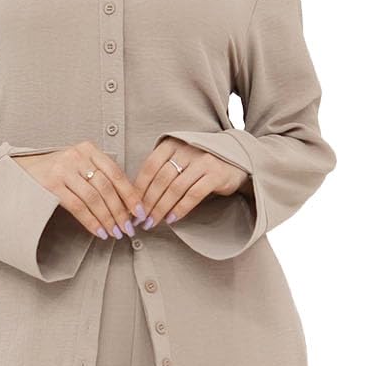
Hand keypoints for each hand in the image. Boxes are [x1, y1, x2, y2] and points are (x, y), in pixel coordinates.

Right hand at [10, 144, 144, 238]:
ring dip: (107, 219)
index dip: (130, 194)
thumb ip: (99, 176)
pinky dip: (91, 221)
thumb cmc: (54, 171)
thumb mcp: (78, 165)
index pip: (116, 173)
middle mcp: (77, 156)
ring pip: (94, 198)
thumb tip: (126, 203)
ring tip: (115, 233)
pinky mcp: (51, 184)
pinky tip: (98, 231)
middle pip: (107, 187)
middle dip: (120, 211)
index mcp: (88, 149)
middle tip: (128, 228)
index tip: (140, 211)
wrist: (19, 170)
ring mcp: (63, 169)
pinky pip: (78, 207)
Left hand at [132, 138, 247, 226]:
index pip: (149, 167)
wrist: (234, 160)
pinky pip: (193, 194)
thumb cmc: (199, 164)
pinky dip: (180, 208)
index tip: (131, 207)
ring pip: (175, 188)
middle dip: (148, 203)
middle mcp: (186, 149)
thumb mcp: (178, 159)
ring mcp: (202, 161)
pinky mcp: (216, 174)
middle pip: (160, 179)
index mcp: (172, 144)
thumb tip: (136, 197)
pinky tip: (172, 219)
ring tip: (153, 222)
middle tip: (140, 220)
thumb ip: (160, 171)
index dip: (139, 189)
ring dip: (161, 208)